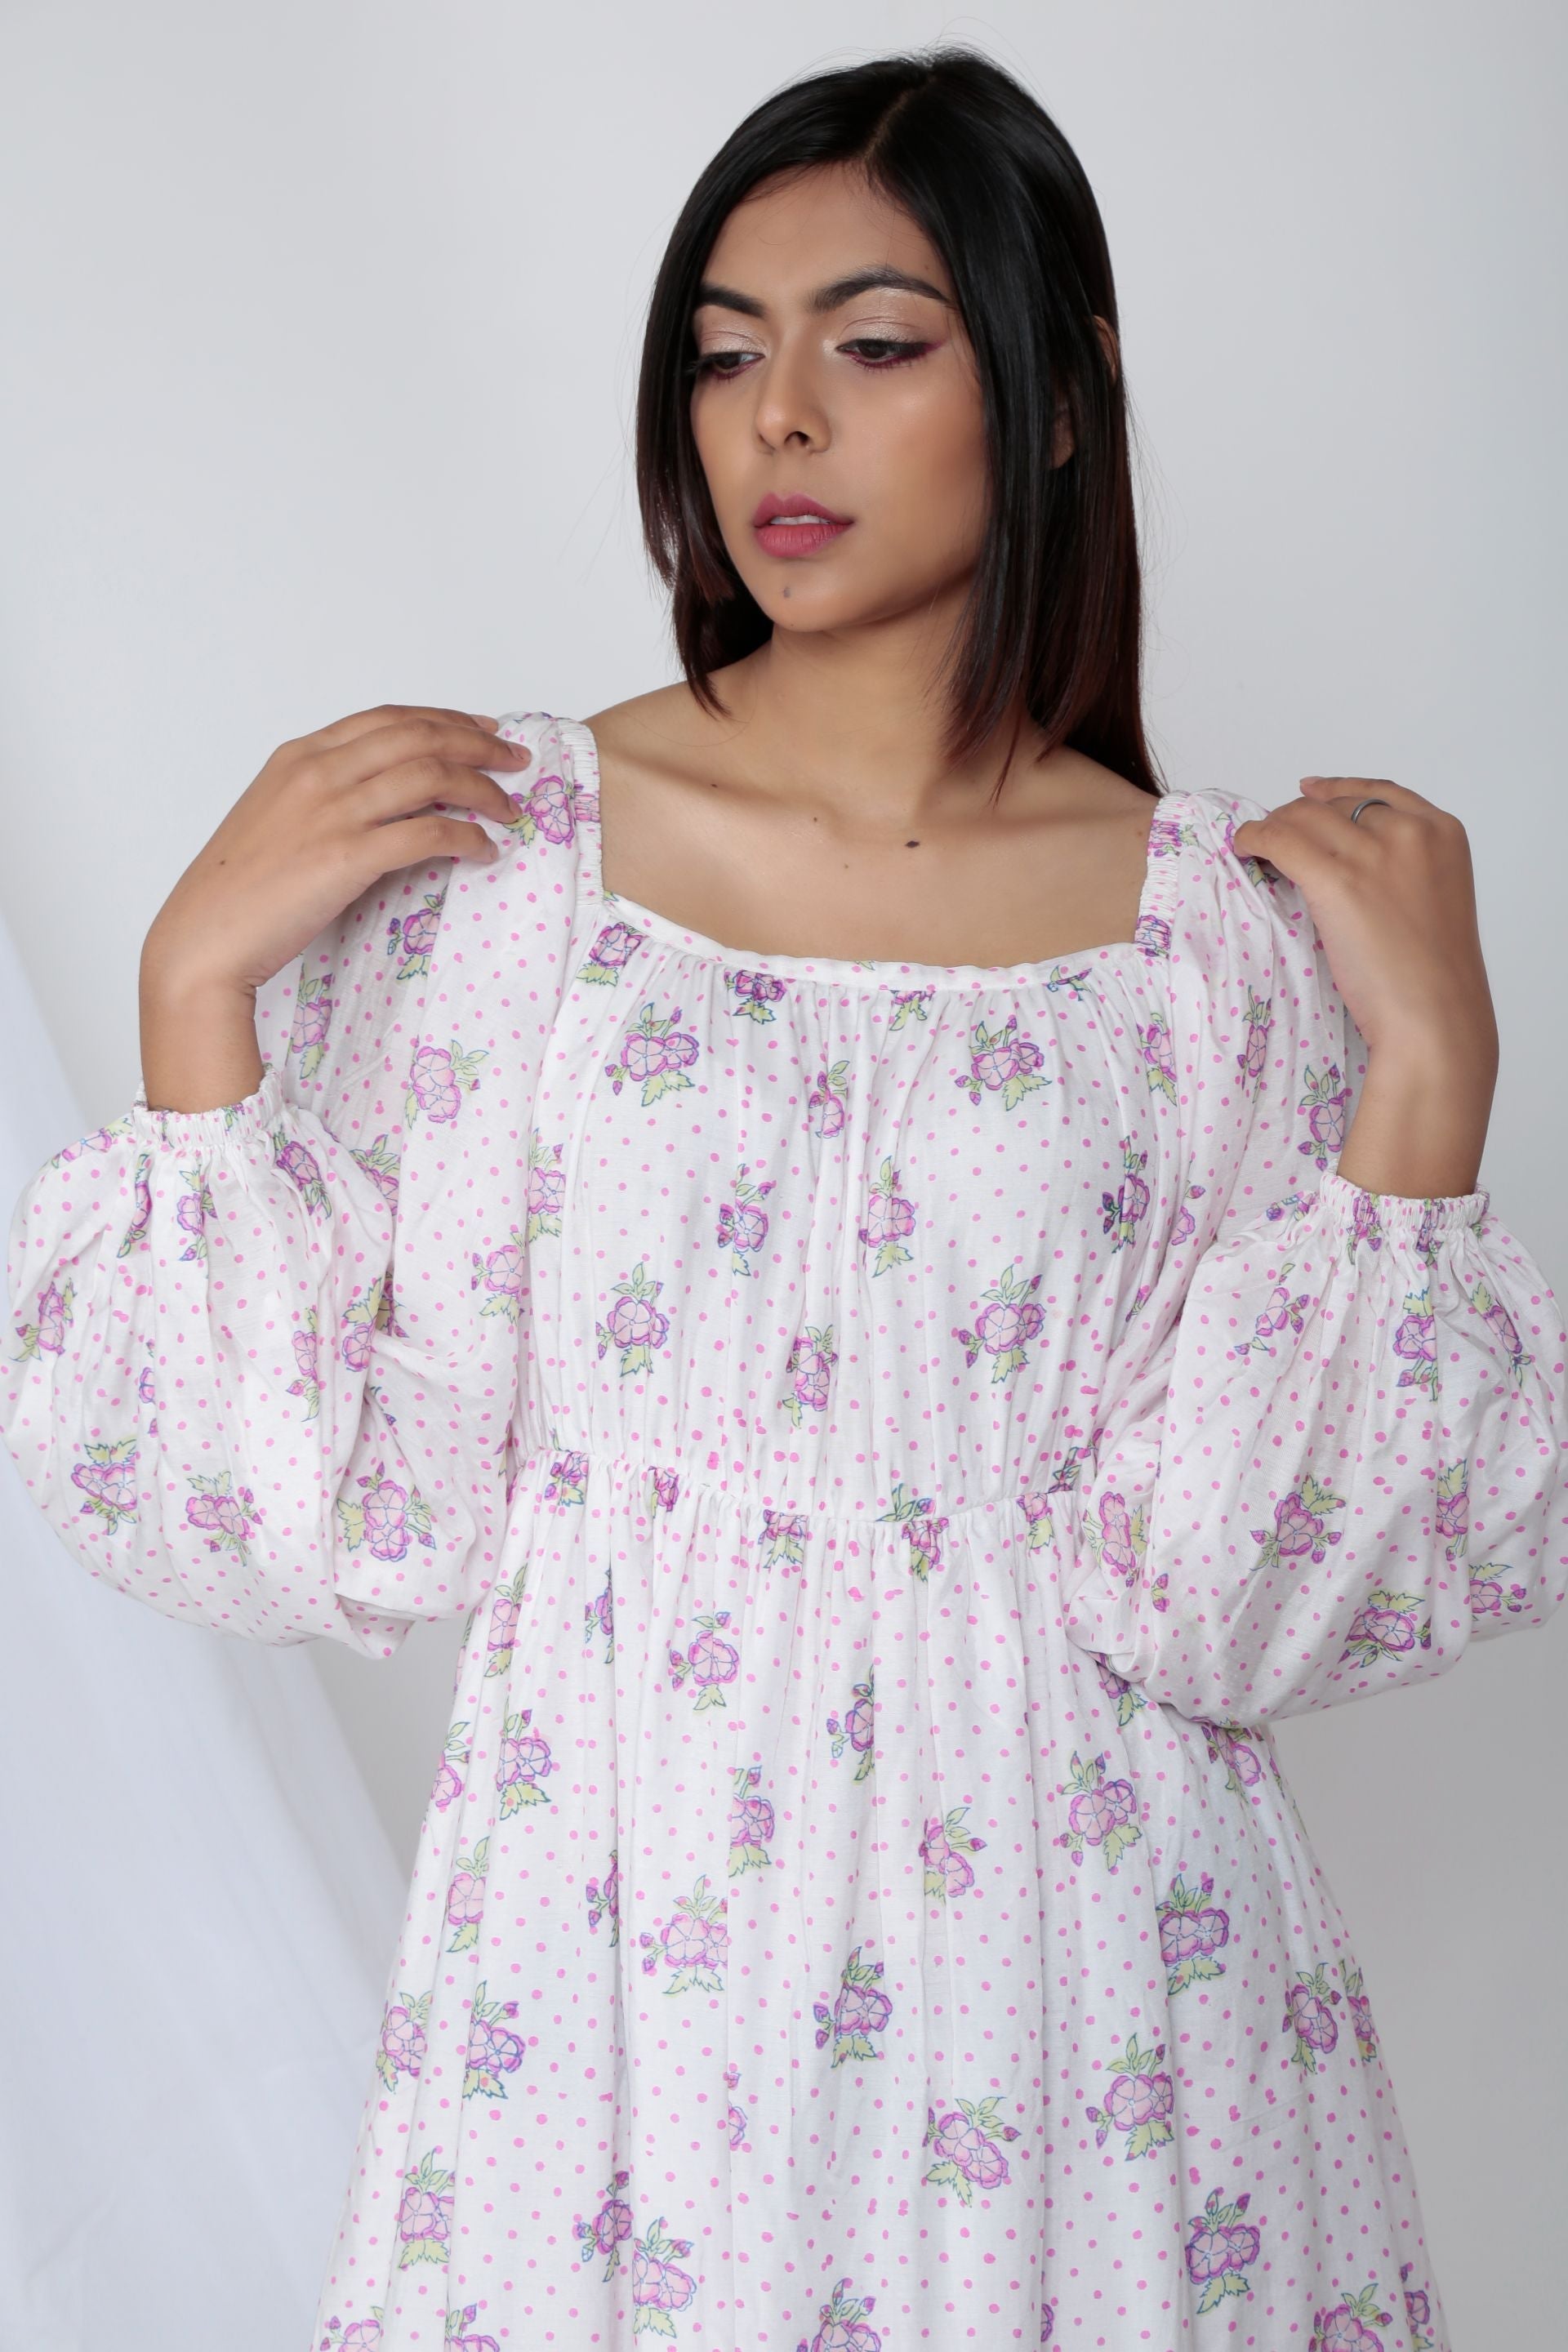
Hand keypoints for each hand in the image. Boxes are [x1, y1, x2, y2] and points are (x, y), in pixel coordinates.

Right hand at [142, 704, 530, 997]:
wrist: (205, 936)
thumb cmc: (239, 888)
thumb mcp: (278, 816)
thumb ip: (327, 794)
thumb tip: (386, 795)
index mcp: (300, 755)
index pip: (389, 719)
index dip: (445, 720)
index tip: (482, 731)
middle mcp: (319, 772)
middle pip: (419, 737)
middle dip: (478, 744)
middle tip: (516, 760)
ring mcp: (333, 812)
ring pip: (431, 777)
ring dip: (482, 789)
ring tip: (510, 808)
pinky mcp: (347, 857)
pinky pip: (428, 834)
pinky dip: (466, 838)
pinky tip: (484, 850)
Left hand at [1231, 776, 1498, 1196]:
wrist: (1435, 1016)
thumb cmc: (1434, 978)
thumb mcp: (1434, 903)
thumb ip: (1404, 872)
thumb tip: (1351, 863)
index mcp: (1444, 833)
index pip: (1382, 793)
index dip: (1338, 791)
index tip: (1309, 791)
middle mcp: (1410, 832)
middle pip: (1337, 805)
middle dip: (1301, 817)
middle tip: (1275, 837)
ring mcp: (1374, 853)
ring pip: (1304, 818)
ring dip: (1274, 827)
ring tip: (1255, 845)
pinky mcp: (1337, 880)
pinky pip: (1281, 840)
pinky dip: (1256, 839)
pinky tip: (1245, 849)